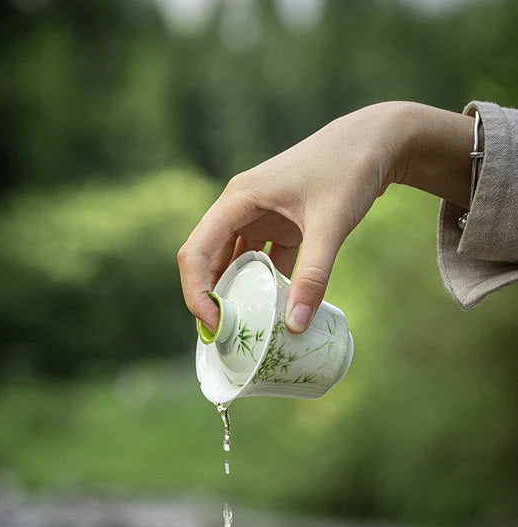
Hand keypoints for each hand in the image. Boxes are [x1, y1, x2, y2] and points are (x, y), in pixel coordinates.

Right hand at [177, 101, 473, 333]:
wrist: (377, 140)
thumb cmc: (350, 171)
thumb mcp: (330, 225)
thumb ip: (313, 276)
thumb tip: (295, 326)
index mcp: (238, 200)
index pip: (195, 252)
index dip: (196, 293)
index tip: (215, 326)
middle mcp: (240, 207)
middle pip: (209, 260)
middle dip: (213, 300)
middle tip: (226, 339)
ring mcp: (260, 215)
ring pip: (234, 262)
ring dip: (237, 294)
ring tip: (246, 331)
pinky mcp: (280, 223)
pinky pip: (261, 260)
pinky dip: (264, 286)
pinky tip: (275, 311)